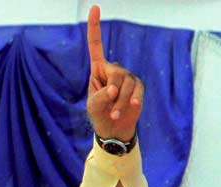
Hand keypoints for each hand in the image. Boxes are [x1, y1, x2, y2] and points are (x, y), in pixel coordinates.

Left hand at [86, 5, 143, 141]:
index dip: (94, 27)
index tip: (95, 7)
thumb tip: (114, 89)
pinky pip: (137, 91)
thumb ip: (99, 96)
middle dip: (112, 93)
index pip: (96, 45)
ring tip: (114, 115)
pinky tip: (133, 107)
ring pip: (127, 85)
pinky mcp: (138, 87)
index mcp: (98, 69)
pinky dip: (132, 101)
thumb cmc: (99, 114)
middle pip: (116, 74)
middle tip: (108, 108)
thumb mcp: (93, 106)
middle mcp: (114, 69)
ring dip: (120, 104)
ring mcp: (128, 78)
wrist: (113, 128)